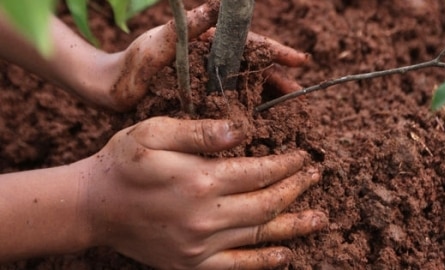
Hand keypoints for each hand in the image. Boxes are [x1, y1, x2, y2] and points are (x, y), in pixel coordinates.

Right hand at [84, 117, 325, 268]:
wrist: (93, 207)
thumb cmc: (123, 164)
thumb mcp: (155, 133)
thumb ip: (200, 132)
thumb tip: (241, 130)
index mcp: (199, 180)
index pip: (259, 171)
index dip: (286, 164)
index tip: (303, 156)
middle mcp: (205, 217)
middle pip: (267, 204)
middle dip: (296, 189)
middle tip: (316, 177)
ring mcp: (200, 246)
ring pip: (259, 234)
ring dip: (294, 225)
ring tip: (320, 217)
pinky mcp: (191, 264)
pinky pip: (237, 266)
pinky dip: (264, 261)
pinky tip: (286, 255)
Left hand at [109, 1, 308, 110]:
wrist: (110, 91)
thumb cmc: (130, 64)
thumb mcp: (158, 42)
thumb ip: (188, 27)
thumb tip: (218, 4)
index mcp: (207, 43)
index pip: (249, 44)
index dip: (276, 52)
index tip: (299, 61)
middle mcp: (211, 61)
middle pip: (252, 67)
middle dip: (277, 78)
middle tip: (298, 92)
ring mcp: (206, 82)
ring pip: (244, 87)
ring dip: (265, 96)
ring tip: (286, 110)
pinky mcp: (200, 101)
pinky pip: (228, 104)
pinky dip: (245, 111)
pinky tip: (258, 123)